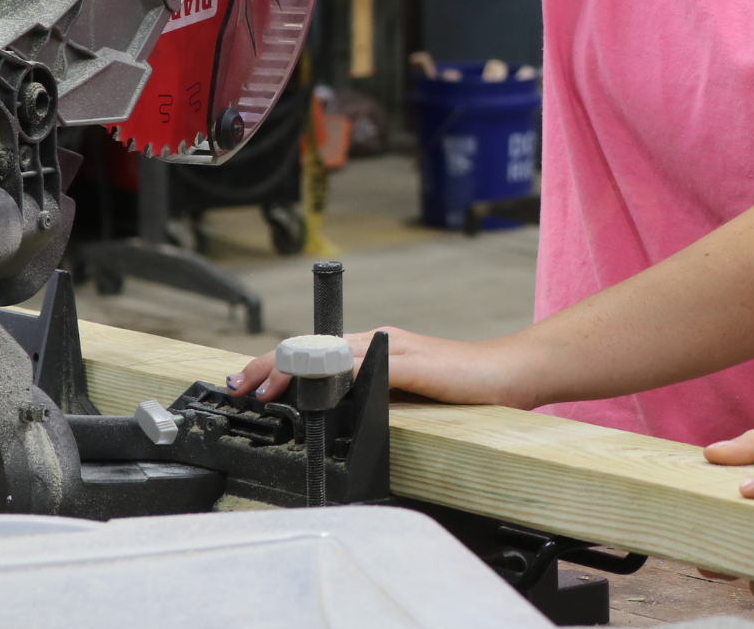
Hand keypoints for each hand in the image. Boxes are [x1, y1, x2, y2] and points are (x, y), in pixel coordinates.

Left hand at [225, 326, 545, 409]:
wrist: (511, 373)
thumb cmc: (464, 388)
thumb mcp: (406, 394)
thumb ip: (374, 396)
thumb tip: (331, 412)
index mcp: (375, 348)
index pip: (316, 352)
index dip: (279, 366)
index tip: (250, 384)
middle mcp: (380, 341)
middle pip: (313, 346)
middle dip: (271, 365)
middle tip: (242, 385)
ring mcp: (395, 348)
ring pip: (330, 351)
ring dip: (291, 367)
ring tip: (263, 386)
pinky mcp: (412, 361)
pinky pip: (365, 363)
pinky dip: (334, 371)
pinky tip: (314, 382)